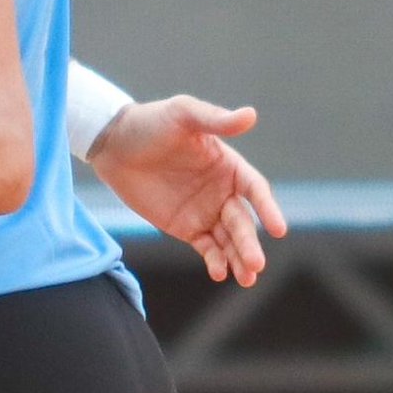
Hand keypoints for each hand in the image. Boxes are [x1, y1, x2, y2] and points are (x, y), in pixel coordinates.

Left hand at [89, 96, 285, 283]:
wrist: (113, 144)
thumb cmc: (152, 122)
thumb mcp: (184, 114)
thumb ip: (216, 120)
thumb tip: (250, 115)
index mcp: (229, 166)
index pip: (255, 190)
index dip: (268, 208)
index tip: (279, 228)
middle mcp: (223, 191)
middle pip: (243, 222)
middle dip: (250, 244)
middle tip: (257, 265)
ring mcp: (205, 212)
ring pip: (229, 240)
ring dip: (240, 259)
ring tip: (247, 278)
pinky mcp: (185, 228)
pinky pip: (207, 248)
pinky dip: (216, 261)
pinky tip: (220, 273)